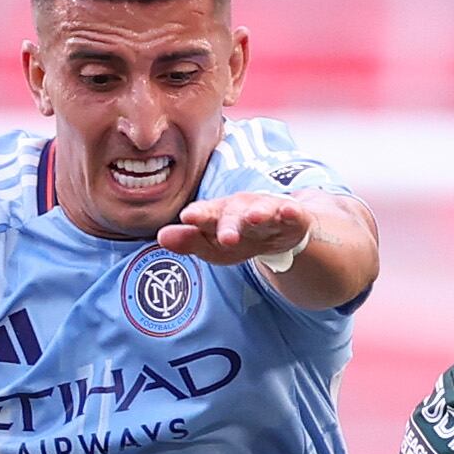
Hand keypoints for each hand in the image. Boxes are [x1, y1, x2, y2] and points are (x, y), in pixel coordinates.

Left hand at [157, 193, 311, 267]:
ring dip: (259, 213)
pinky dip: (291, 212)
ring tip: (255, 218)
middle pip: (233, 214)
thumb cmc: (240, 236)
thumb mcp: (213, 244)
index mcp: (220, 215)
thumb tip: (161, 236)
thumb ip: (189, 241)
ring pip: (263, 210)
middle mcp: (242, 209)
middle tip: (225, 237)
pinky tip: (289, 211)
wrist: (279, 229)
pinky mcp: (292, 217)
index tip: (187, 217)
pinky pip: (292, 214)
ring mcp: (268, 211)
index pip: (206, 215)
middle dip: (229, 224)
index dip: (199, 216)